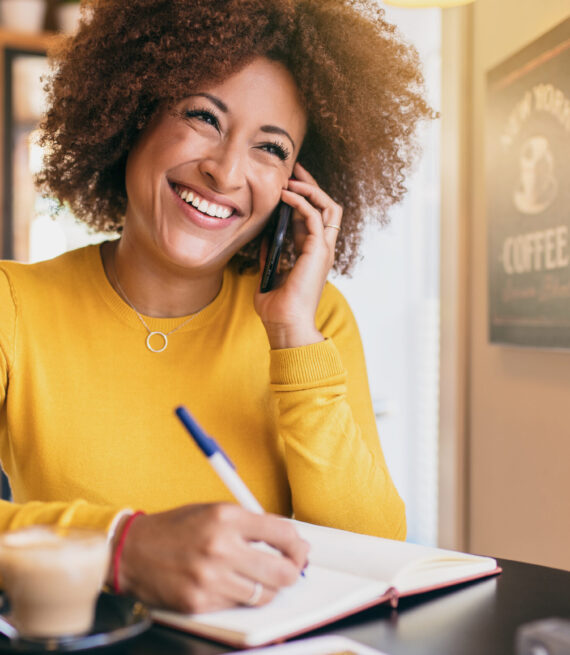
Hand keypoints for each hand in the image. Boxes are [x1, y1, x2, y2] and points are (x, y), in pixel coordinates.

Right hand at [110, 503, 308, 612]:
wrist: (132, 551)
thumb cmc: (175, 528)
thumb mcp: (213, 510)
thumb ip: (248, 523)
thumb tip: (285, 538)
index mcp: (226, 518)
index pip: (282, 533)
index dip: (298, 544)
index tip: (299, 548)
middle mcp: (220, 548)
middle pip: (282, 570)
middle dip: (293, 571)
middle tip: (292, 568)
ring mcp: (210, 579)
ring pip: (264, 594)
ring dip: (269, 587)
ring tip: (261, 578)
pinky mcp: (200, 602)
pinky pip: (238, 605)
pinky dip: (242, 597)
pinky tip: (233, 585)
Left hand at [254, 162, 342, 348]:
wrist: (285, 325)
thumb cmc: (277, 308)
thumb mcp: (268, 274)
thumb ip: (269, 255)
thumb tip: (263, 237)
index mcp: (312, 254)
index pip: (314, 216)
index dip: (302, 197)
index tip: (286, 181)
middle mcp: (321, 249)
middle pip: (326, 206)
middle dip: (311, 184)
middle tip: (293, 167)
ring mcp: (323, 250)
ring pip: (329, 206)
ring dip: (310, 188)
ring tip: (291, 177)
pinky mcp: (318, 251)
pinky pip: (315, 216)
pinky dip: (302, 200)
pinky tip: (285, 193)